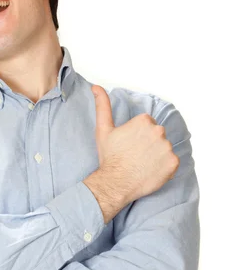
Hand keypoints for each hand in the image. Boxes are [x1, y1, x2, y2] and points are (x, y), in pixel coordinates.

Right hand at [83, 85, 179, 222]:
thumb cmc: (110, 157)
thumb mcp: (103, 129)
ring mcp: (167, 148)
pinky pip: (171, 162)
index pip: (147, 125)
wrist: (115, 182)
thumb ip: (103, 105)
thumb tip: (96, 87)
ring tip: (142, 164)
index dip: (137, 136)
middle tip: (135, 155)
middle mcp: (158, 131)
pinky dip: (164, 167)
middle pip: (157, 136)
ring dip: (157, 155)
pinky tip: (150, 171)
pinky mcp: (173, 163)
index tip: (129, 145)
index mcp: (144, 121)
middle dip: (149, 144)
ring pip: (164, 149)